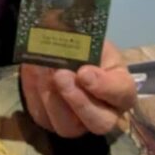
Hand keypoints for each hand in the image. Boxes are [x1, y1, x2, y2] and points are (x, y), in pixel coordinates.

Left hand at [20, 39, 136, 137]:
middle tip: (60, 75)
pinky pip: (42, 116)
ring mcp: (77, 123)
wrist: (61, 51)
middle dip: (77, 100)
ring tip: (42, 69)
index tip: (84, 72)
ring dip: (51, 97)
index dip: (104, 86)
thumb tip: (61, 28)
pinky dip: (34, 92)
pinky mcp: (51, 122)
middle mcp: (104, 114)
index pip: (122, 93)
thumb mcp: (88, 35)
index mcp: (121, 89)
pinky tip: (32, 70)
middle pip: (98, 122)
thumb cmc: (83, 44)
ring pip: (67, 126)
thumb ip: (82, 37)